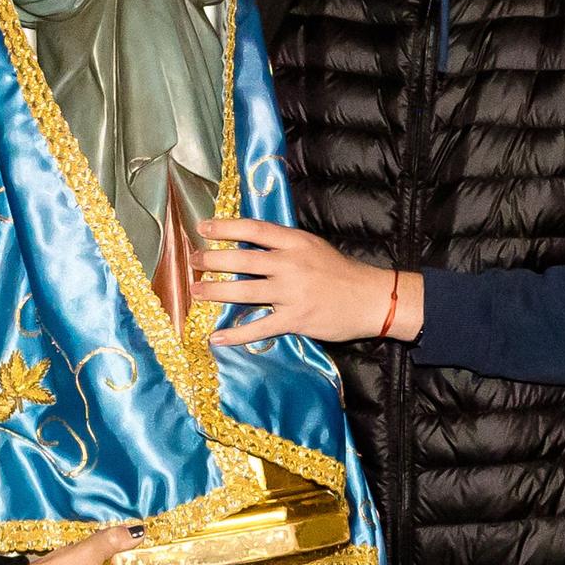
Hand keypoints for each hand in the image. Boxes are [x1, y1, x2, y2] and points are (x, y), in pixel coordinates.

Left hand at [193, 218, 420, 347]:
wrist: (372, 298)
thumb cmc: (340, 272)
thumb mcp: (313, 247)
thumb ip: (284, 245)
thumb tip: (248, 242)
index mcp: (295, 242)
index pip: (254, 229)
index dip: (225, 227)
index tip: (203, 227)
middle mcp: (291, 264)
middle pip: (243, 259)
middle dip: (213, 259)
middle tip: (193, 261)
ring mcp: (292, 293)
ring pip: (245, 291)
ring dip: (216, 292)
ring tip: (196, 292)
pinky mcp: (295, 319)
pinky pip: (259, 327)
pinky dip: (236, 334)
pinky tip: (217, 337)